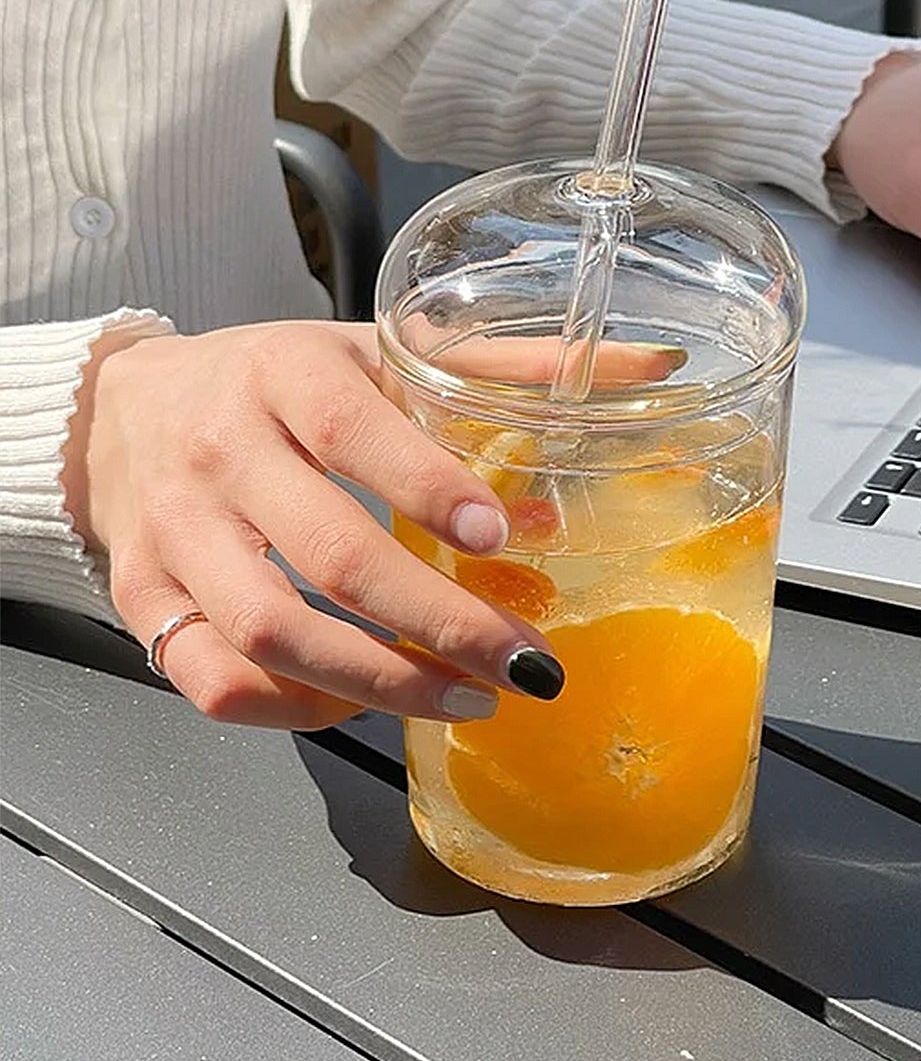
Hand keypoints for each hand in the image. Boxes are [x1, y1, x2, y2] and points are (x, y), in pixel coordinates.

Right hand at [64, 321, 681, 729]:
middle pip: (329, 554)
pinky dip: (291, 709)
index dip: (428, 487)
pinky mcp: (143, 598)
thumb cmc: (282, 381)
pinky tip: (364, 706)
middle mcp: (222, 453)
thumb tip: (653, 370)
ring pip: (269, 631)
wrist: (127, 407)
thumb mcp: (380, 351)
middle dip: (438, 622)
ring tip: (467, 700)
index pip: (355, 431)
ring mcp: (175, 533)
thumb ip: (505, 365)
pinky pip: (211, 676)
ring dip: (377, 682)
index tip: (500, 536)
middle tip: (526, 664)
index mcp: (286, 375)